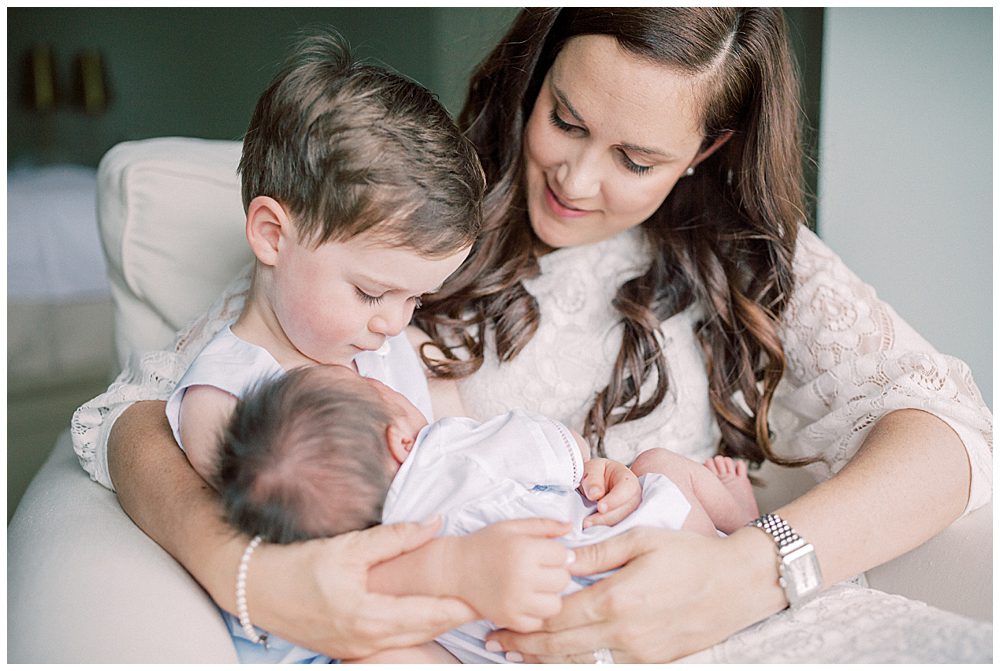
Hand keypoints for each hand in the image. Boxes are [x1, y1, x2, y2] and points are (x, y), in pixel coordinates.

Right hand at [251, 518, 476, 658]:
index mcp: (369, 618)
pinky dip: (415, 628)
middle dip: (456, 616)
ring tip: (462, 604)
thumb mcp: (349, 547)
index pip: (430, 615)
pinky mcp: (350, 649)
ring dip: (438, 623)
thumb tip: (435, 523)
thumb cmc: (298, 566)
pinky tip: (425, 612)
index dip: (461, 605)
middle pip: (426, 632)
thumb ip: (396, 537)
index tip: (486, 594)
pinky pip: (394, 642)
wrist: (255, 589)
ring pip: (412, 640)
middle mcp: (367, 641)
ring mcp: (358, 650)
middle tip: (485, 599)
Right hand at [452, 518, 573, 632]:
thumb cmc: (485, 544)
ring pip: (555, 605)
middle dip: (555, 573)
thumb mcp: (512, 526)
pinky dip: (535, 613)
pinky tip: (525, 601)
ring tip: (534, 587)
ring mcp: (516, 601)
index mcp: (525, 550)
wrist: (455, 568)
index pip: (564, 555)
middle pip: (563, 580)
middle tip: (539, 569)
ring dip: (549, 596)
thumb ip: (543, 525)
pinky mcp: (509, 619)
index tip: (543, 553)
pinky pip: (538, 622)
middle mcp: (522, 577)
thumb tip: (571, 526)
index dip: (556, 553)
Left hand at [485, 527, 783, 661]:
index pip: (558, 617)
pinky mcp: (653, 661)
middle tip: (497, 643)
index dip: (524, 624)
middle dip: (525, 647)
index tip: (499, 623)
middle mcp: (625, 632)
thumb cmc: (690, 555)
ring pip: (582, 662)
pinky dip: (580, 663)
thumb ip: (597, 551)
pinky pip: (608, 666)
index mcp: (618, 599)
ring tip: (519, 655)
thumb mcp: (642, 539)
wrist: (737, 584)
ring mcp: (639, 652)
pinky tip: (562, 658)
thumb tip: (559, 556)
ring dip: (547, 660)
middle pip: (562, 647)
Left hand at [580, 458, 641, 527]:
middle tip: (588, 522)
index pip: (627, 489)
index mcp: (627, 479)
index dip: (614, 500)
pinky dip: (606, 531)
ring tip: (587, 526)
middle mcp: (633, 496)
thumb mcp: (591, 469)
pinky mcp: (623, 521)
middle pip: (627, 509)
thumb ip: (592, 479)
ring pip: (624, 522)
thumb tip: (595, 494)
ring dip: (605, 526)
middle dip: (607, 517)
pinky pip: (618, 528)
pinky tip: (593, 531)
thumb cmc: (596, 474)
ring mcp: (630, 510)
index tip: (600, 507)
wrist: (594, 483)